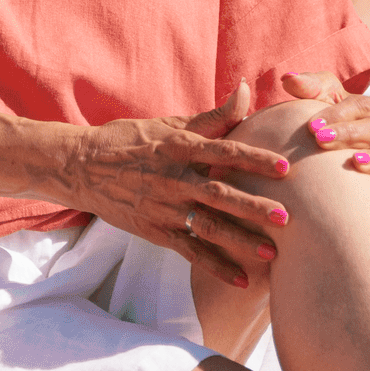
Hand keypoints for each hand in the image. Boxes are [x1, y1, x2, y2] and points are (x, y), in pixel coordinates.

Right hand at [58, 82, 298, 289]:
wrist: (83, 168)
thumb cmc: (133, 141)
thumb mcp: (170, 124)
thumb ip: (214, 116)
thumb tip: (248, 90)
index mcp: (178, 147)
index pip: (224, 152)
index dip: (254, 159)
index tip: (285, 167)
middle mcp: (173, 178)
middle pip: (218, 194)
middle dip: (253, 206)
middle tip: (286, 217)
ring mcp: (164, 208)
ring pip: (208, 227)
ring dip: (241, 241)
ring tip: (272, 253)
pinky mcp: (157, 231)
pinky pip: (191, 251)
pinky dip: (216, 266)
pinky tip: (242, 280)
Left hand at [280, 71, 369, 203]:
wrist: (352, 156)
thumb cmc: (338, 123)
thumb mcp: (327, 100)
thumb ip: (310, 87)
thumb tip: (288, 79)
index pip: (363, 106)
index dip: (339, 114)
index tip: (312, 126)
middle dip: (351, 134)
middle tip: (322, 140)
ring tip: (355, 162)